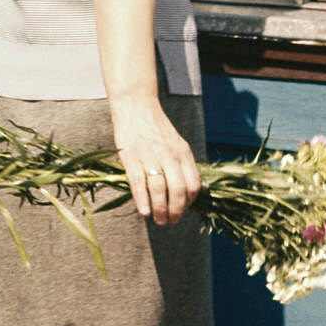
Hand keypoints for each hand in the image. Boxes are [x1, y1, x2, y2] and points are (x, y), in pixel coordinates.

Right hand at [109, 98, 200, 224]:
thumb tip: (185, 191)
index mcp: (183, 152)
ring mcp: (150, 156)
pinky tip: (144, 211)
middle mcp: (169, 155)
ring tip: (157, 219)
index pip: (193, 184)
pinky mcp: (132, 157)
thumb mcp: (176, 142)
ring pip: (160, 190)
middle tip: (170, 221)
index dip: (189, 202)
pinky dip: (143, 200)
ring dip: (160, 210)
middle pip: (178, 191)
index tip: (182, 210)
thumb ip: (181, 163)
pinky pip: (139, 183)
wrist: (135, 104)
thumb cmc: (155, 126)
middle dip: (175, 212)